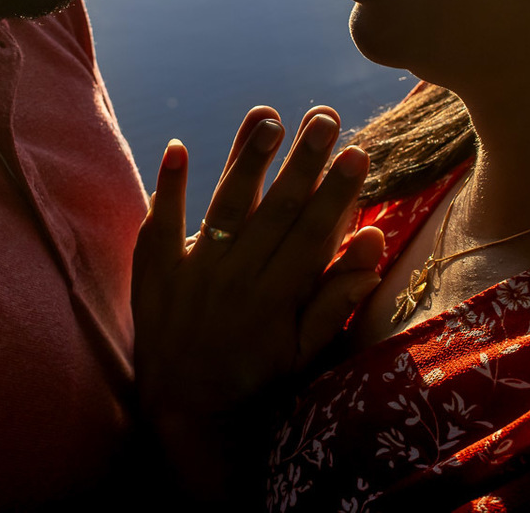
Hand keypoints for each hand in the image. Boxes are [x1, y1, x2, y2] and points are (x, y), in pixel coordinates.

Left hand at [132, 106, 383, 421]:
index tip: (357, 152)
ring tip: (267, 118)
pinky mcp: (157, 274)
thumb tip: (372, 242)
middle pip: (275, 210)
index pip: (314, 233)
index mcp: (278, 298)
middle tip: (324, 118)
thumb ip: (338, 296)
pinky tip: (177, 147)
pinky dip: (168, 187)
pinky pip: (160, 226)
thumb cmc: (256, 379)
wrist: (185, 412)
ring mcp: (194, 274)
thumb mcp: (305, 351)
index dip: (338, 192)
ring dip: (247, 161)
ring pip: (226, 206)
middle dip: (303, 161)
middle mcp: (238, 279)